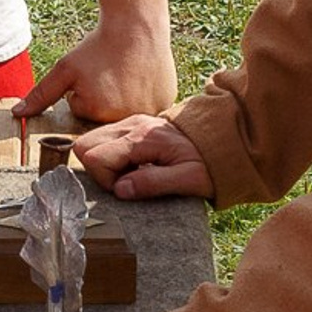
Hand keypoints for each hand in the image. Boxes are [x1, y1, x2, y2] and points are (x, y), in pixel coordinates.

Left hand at [18, 0, 177, 124]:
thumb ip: (41, 95)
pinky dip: (145, 95)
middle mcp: (126, 117)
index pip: (83, 112)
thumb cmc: (98, 46)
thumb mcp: (65, 69)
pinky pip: (149, 106)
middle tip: (110, 74)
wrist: (136, 24)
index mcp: (99, 113)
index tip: (95, 75)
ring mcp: (150, 111)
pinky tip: (142, 76)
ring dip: (124, 97)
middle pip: (104, 116)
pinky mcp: (167, 101)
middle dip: (103, 98)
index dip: (84, 93)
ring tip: (126, 74)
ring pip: (127, 111)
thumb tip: (16, 114)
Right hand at [68, 111, 212, 199]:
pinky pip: (104, 139)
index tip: (128, 188)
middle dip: (97, 170)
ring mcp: (131, 122)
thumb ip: (153, 183)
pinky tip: (133, 165)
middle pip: (85, 145)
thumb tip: (119, 189)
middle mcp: (132, 125)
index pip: (95, 156)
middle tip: (124, 181)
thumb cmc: (210, 163)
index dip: (105, 179)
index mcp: (143, 138)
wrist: (226, 139)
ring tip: (130, 173)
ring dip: (103, 163)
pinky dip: (110, 156)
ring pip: (90, 140)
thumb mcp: (189, 180)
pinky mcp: (133, 124)